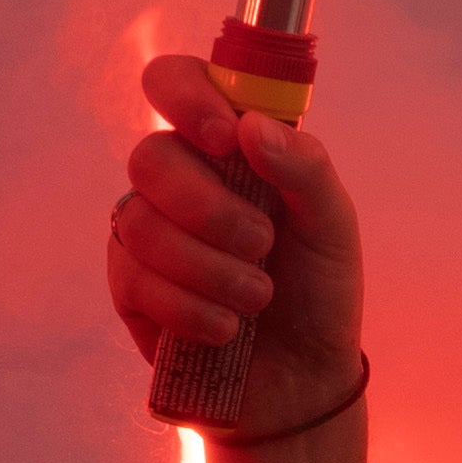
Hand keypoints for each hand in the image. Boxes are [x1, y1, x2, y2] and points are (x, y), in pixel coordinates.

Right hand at [116, 64, 371, 440]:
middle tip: (261, 244)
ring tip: (256, 298)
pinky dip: (187, 306)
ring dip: (207, 266)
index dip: (187, 97)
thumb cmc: (318, 289)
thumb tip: (250, 124)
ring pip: (139, 222)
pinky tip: (224, 330)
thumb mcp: (331, 223)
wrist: (302, 380)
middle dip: (208, 207)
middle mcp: (179, 179)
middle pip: (150, 156)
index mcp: (226, 145)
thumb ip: (305, 167)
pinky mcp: (130, 288)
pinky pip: (132, 277)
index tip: (225, 137)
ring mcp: (147, 232)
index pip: (174, 81)